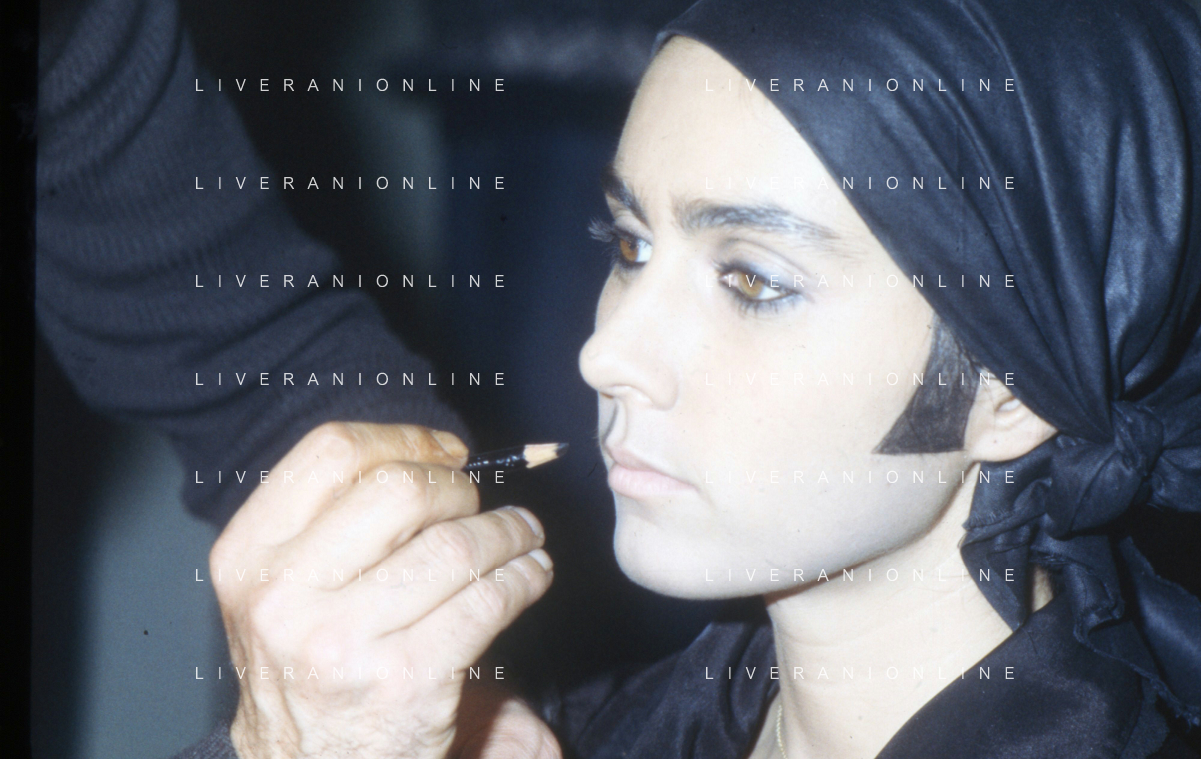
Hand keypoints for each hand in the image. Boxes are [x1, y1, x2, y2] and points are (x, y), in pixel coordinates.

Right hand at [210, 422, 554, 758]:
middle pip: (401, 489)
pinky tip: (530, 574)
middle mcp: (284, 596)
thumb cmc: (307, 668)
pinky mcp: (405, 682)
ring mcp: (343, 642)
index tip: (447, 452)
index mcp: (248, 556)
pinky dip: (524, 577)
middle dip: (459, 489)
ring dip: (507, 532)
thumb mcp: (282, 589)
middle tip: (478, 506)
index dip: (405, 438)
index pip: (332, 452)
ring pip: (455, 546)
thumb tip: (435, 455)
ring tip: (522, 535)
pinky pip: (486, 602)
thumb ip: (333, 520)